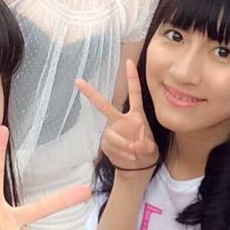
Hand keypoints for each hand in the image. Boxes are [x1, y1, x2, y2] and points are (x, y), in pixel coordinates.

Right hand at [75, 59, 158, 181]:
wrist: (137, 167)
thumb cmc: (146, 152)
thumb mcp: (151, 148)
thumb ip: (146, 145)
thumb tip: (137, 144)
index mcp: (136, 115)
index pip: (134, 93)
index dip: (132, 78)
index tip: (129, 62)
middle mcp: (121, 120)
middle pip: (105, 106)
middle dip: (91, 94)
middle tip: (78, 81)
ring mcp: (111, 131)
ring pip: (112, 134)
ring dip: (125, 145)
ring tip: (134, 153)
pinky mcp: (105, 142)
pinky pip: (111, 146)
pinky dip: (121, 153)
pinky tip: (128, 157)